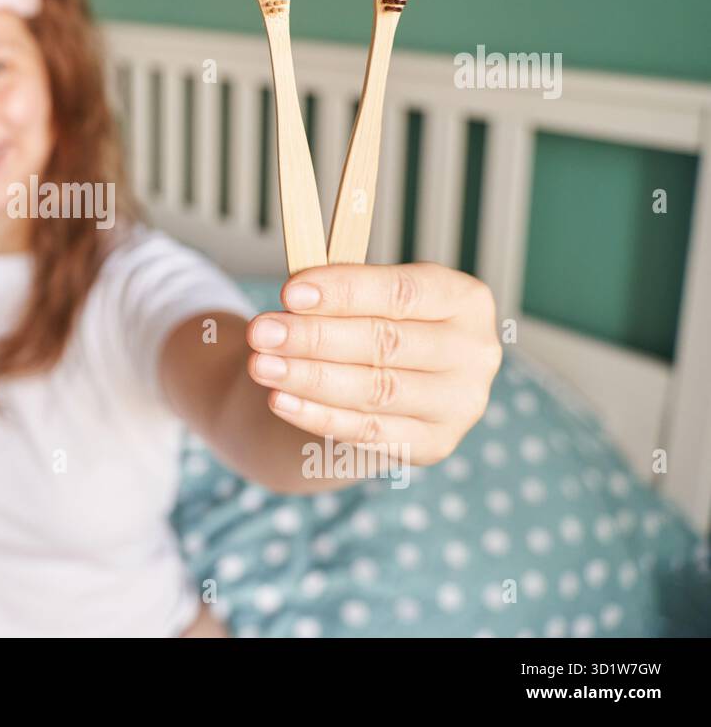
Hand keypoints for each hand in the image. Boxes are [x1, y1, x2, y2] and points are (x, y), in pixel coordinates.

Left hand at [245, 262, 501, 465]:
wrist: (384, 387)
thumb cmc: (372, 325)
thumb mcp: (366, 298)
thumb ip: (339, 293)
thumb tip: (294, 296)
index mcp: (465, 300)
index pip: (402, 292)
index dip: (344, 291)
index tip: (289, 292)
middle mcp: (475, 352)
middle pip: (386, 342)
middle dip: (315, 336)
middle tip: (262, 332)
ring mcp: (460, 404)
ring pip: (375, 390)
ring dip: (310, 378)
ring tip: (262, 366)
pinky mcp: (434, 444)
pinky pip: (369, 432)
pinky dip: (319, 416)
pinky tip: (280, 400)